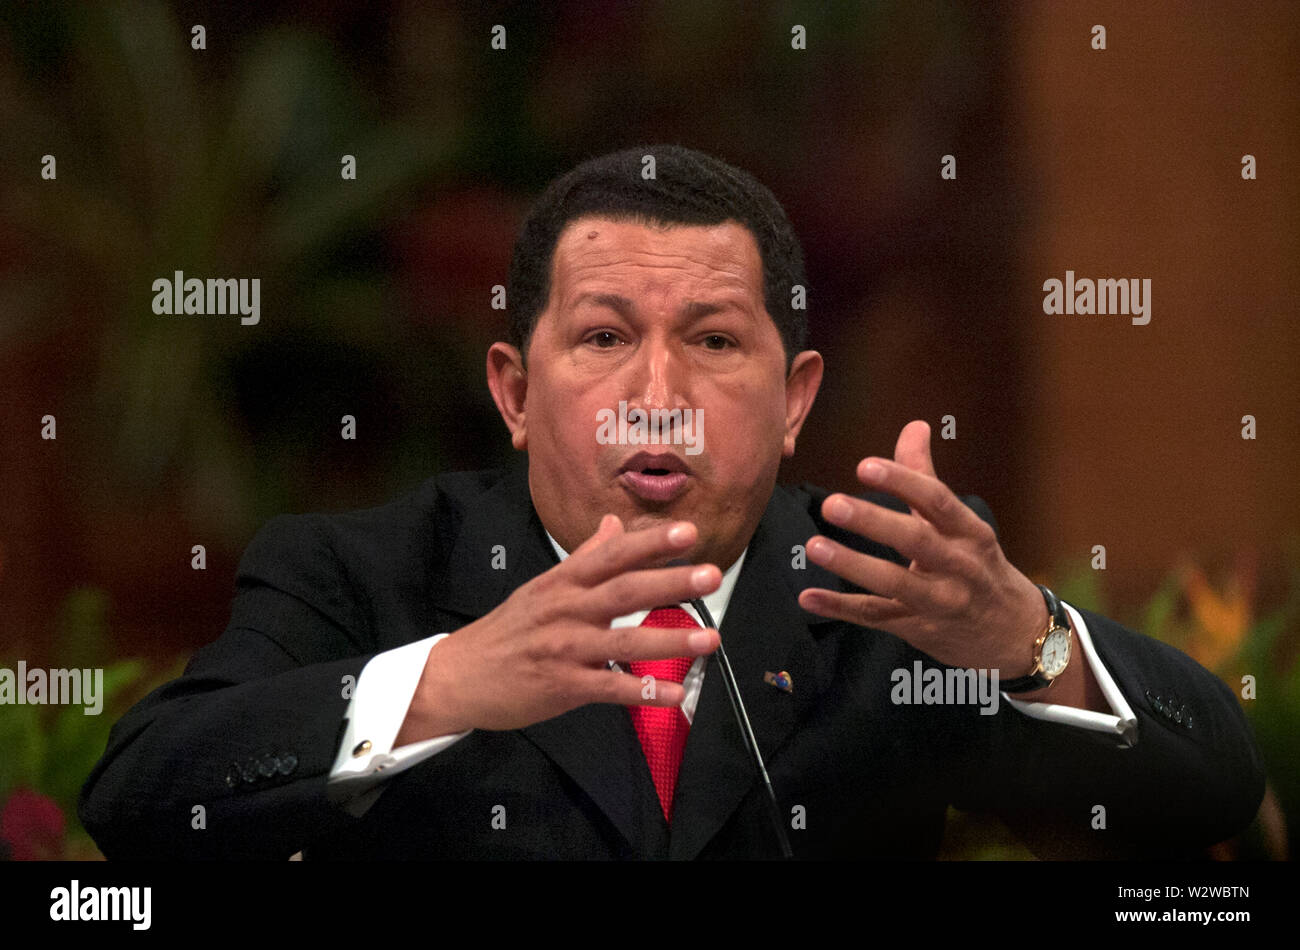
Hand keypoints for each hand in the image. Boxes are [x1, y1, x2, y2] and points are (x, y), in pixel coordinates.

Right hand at [395, 515, 721, 741]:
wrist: (460, 676)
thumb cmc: (509, 630)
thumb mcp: (543, 587)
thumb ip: (584, 557)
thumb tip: (615, 523)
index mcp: (563, 582)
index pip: (612, 555)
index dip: (650, 542)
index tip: (688, 531)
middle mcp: (566, 610)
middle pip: (624, 592)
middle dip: (670, 582)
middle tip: (712, 575)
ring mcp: (564, 649)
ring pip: (623, 643)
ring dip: (669, 640)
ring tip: (710, 638)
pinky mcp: (562, 687)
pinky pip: (609, 689)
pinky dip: (643, 692)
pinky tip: (675, 693)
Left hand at [797, 420, 1046, 674]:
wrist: (1015, 633)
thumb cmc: (979, 566)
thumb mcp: (962, 524)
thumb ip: (926, 476)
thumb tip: (913, 425)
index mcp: (969, 532)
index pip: (936, 501)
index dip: (902, 482)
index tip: (866, 466)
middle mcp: (958, 566)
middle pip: (916, 541)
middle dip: (873, 522)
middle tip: (831, 505)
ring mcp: (939, 602)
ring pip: (894, 584)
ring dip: (853, 565)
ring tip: (814, 547)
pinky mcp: (919, 629)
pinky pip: (877, 617)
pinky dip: (841, 608)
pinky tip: (809, 597)